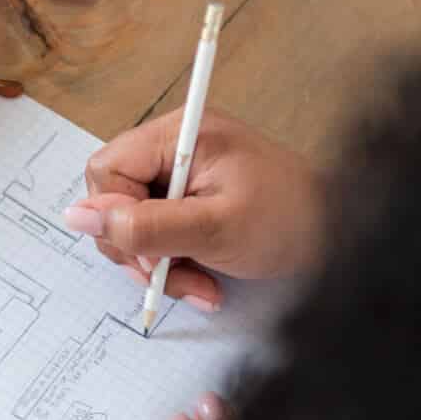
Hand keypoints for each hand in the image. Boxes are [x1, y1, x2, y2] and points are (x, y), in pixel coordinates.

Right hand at [63, 108, 322, 309]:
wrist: (343, 235)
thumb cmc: (290, 220)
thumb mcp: (212, 228)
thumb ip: (143, 225)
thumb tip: (77, 216)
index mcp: (179, 134)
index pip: (106, 170)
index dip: (114, 216)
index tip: (147, 254)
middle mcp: (176, 147)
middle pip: (115, 199)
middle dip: (139, 249)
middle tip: (169, 277)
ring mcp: (183, 175)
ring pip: (135, 224)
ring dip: (160, 265)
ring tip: (200, 285)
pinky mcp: (192, 200)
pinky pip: (160, 234)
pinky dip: (176, 264)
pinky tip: (205, 281)